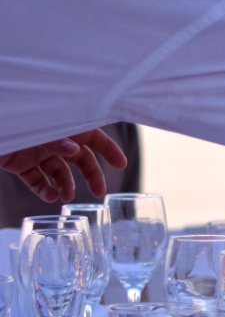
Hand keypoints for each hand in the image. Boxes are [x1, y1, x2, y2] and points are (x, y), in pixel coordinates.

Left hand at [0, 129, 127, 201]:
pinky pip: (37, 179)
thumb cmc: (7, 119)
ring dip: (66, 185)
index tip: (121, 165)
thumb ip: (54, 138)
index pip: (91, 135)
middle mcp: (50, 137)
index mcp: (59, 124)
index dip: (108, 149)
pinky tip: (49, 197)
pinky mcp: (19, 163)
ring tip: (66, 197)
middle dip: (91, 175)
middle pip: (79, 157)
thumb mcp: (32, 127)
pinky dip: (45, 189)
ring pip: (59, 170)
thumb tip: (74, 150)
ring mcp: (34, 150)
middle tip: (98, 193)